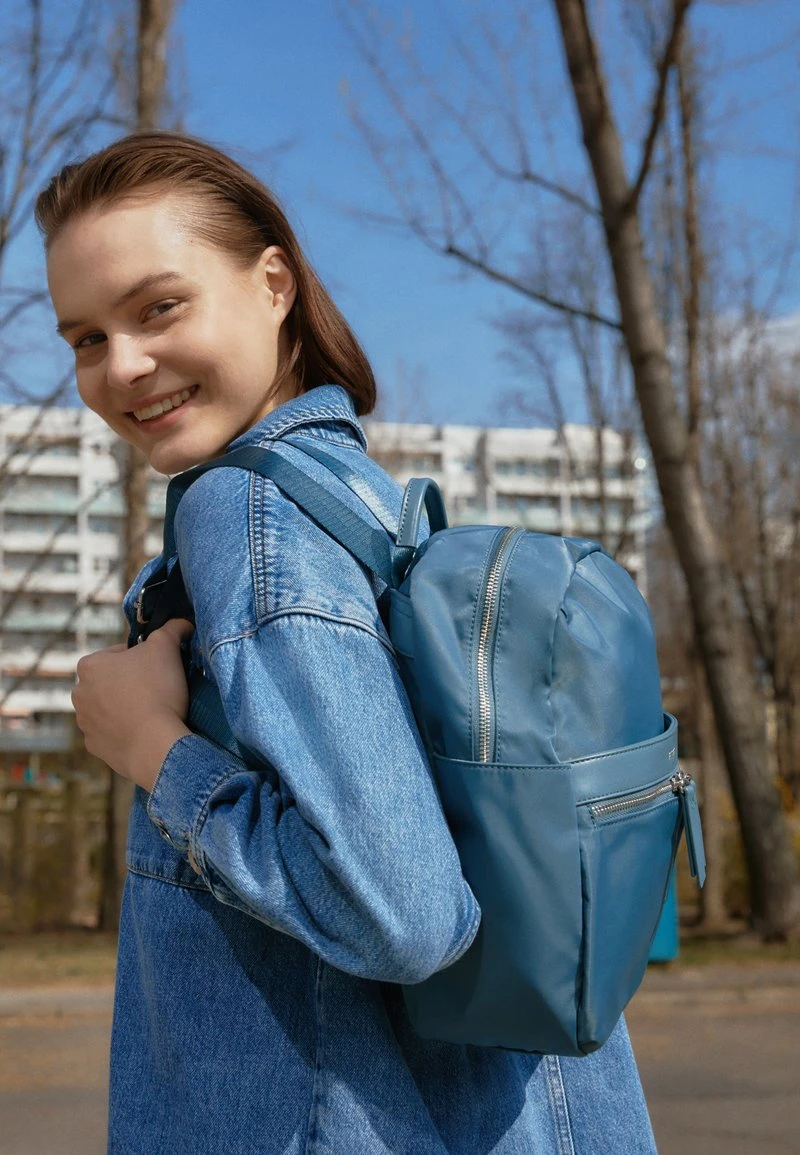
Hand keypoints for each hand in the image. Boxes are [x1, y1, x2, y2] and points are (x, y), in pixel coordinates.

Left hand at [72, 618, 194, 790]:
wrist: (154, 745)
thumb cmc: (156, 691)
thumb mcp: (166, 647)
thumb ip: (172, 628)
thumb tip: (182, 622)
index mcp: (90, 665)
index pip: (120, 653)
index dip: (143, 658)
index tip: (159, 669)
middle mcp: (79, 693)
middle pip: (113, 680)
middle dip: (131, 682)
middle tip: (158, 689)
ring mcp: (85, 722)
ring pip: (110, 706)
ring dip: (127, 706)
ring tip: (152, 711)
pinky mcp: (94, 746)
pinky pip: (112, 732)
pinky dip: (125, 730)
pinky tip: (144, 731)